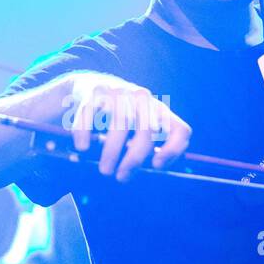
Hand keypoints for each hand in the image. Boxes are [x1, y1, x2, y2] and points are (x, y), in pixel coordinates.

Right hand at [59, 72, 191, 181]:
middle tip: (121, 178)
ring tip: (105, 170)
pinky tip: (83, 147)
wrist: (90, 86)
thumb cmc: (119, 118)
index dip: (173, 151)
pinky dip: (86, 131)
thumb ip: (145, 149)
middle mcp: (144, 100)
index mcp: (161, 113)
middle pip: (148, 130)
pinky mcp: (97, 91)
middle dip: (134, 158)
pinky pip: (93, 112)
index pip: (181, 130)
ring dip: (112, 151)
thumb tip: (142, 172)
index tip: (155, 167)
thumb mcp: (138, 129)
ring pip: (122, 122)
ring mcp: (121, 92)